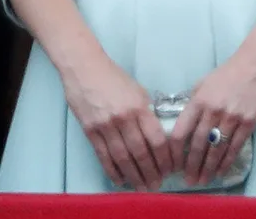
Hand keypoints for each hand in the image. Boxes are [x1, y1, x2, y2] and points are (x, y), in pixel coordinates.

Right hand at [61, 52, 172, 191]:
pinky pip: (104, 156)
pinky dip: (113, 171)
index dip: (165, 157)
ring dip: (134, 176)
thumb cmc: (114, 78)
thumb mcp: (137, 90)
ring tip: (142, 187)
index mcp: (139, 106)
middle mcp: (124, 118)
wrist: (85, 69)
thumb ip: (146, 112)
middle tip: (157, 185)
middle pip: (141, 152)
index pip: (156, 138)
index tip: (170, 168)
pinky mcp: (90, 131)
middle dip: (151, 172)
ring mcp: (106, 126)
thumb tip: (156, 133)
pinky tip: (120, 180)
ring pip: (123, 158)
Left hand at [170, 51, 255, 185]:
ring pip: (217, 149)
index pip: (181, 132)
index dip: (175, 152)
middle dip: (192, 166)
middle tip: (189, 181)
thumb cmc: (229, 72)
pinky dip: (227, 162)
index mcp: (199, 100)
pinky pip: (235, 147)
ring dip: (209, 168)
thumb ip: (194, 103)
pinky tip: (221, 171)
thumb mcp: (204, 83)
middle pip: (199, 145)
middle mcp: (214, 110)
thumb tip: (185, 125)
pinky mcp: (249, 122)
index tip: (174, 164)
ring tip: (203, 180)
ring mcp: (232, 117)